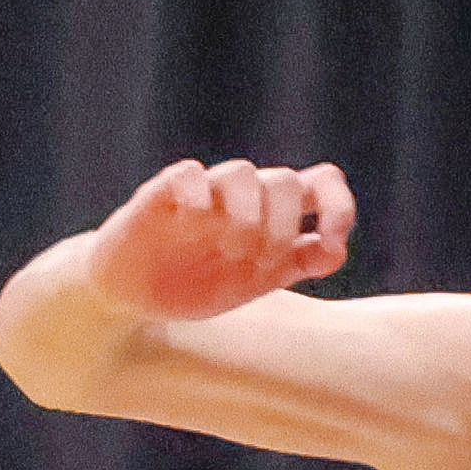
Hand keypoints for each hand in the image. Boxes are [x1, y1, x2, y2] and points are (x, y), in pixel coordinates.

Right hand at [84, 157, 355, 321]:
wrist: (133, 296)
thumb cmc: (198, 283)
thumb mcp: (258, 280)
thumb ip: (298, 261)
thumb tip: (333, 249)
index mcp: (273, 216)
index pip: (322, 184)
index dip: (337, 207)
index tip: (331, 244)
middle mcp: (242, 198)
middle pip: (286, 182)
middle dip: (283, 228)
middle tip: (258, 262)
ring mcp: (203, 193)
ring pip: (244, 173)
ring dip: (248, 217)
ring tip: (230, 251)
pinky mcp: (161, 194)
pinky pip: (188, 174)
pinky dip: (199, 196)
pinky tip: (194, 221)